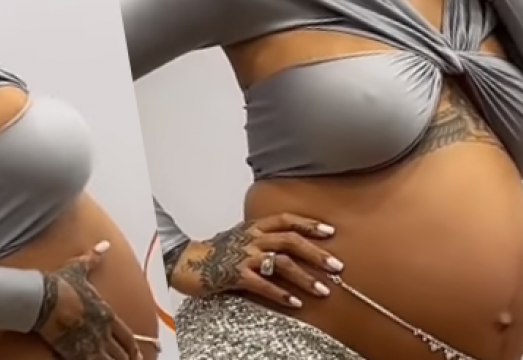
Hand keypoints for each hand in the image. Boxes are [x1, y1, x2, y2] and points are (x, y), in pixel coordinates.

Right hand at [31, 241, 141, 359]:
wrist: (44, 298)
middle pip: (120, 353)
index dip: (133, 347)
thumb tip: (104, 244)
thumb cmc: (61, 284)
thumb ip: (93, 258)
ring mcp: (90, 343)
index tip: (137, 354)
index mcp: (106, 313)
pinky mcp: (75, 352)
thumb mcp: (79, 268)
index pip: (126, 336)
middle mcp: (102, 330)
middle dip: (125, 359)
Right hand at [167, 214, 339, 307]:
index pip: (286, 220)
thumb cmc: (214, 251)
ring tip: (323, 290)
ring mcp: (243, 256)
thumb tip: (288, 245)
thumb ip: (262, 238)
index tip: (330, 232)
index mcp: (253, 226)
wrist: (185, 262)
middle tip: (336, 266)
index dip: (309, 224)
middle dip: (316, 253)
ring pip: (281, 263)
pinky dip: (281, 294)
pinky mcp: (235, 275)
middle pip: (290, 241)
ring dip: (305, 277)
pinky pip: (263, 285)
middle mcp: (251, 238)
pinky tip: (295, 303)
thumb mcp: (240, 237)